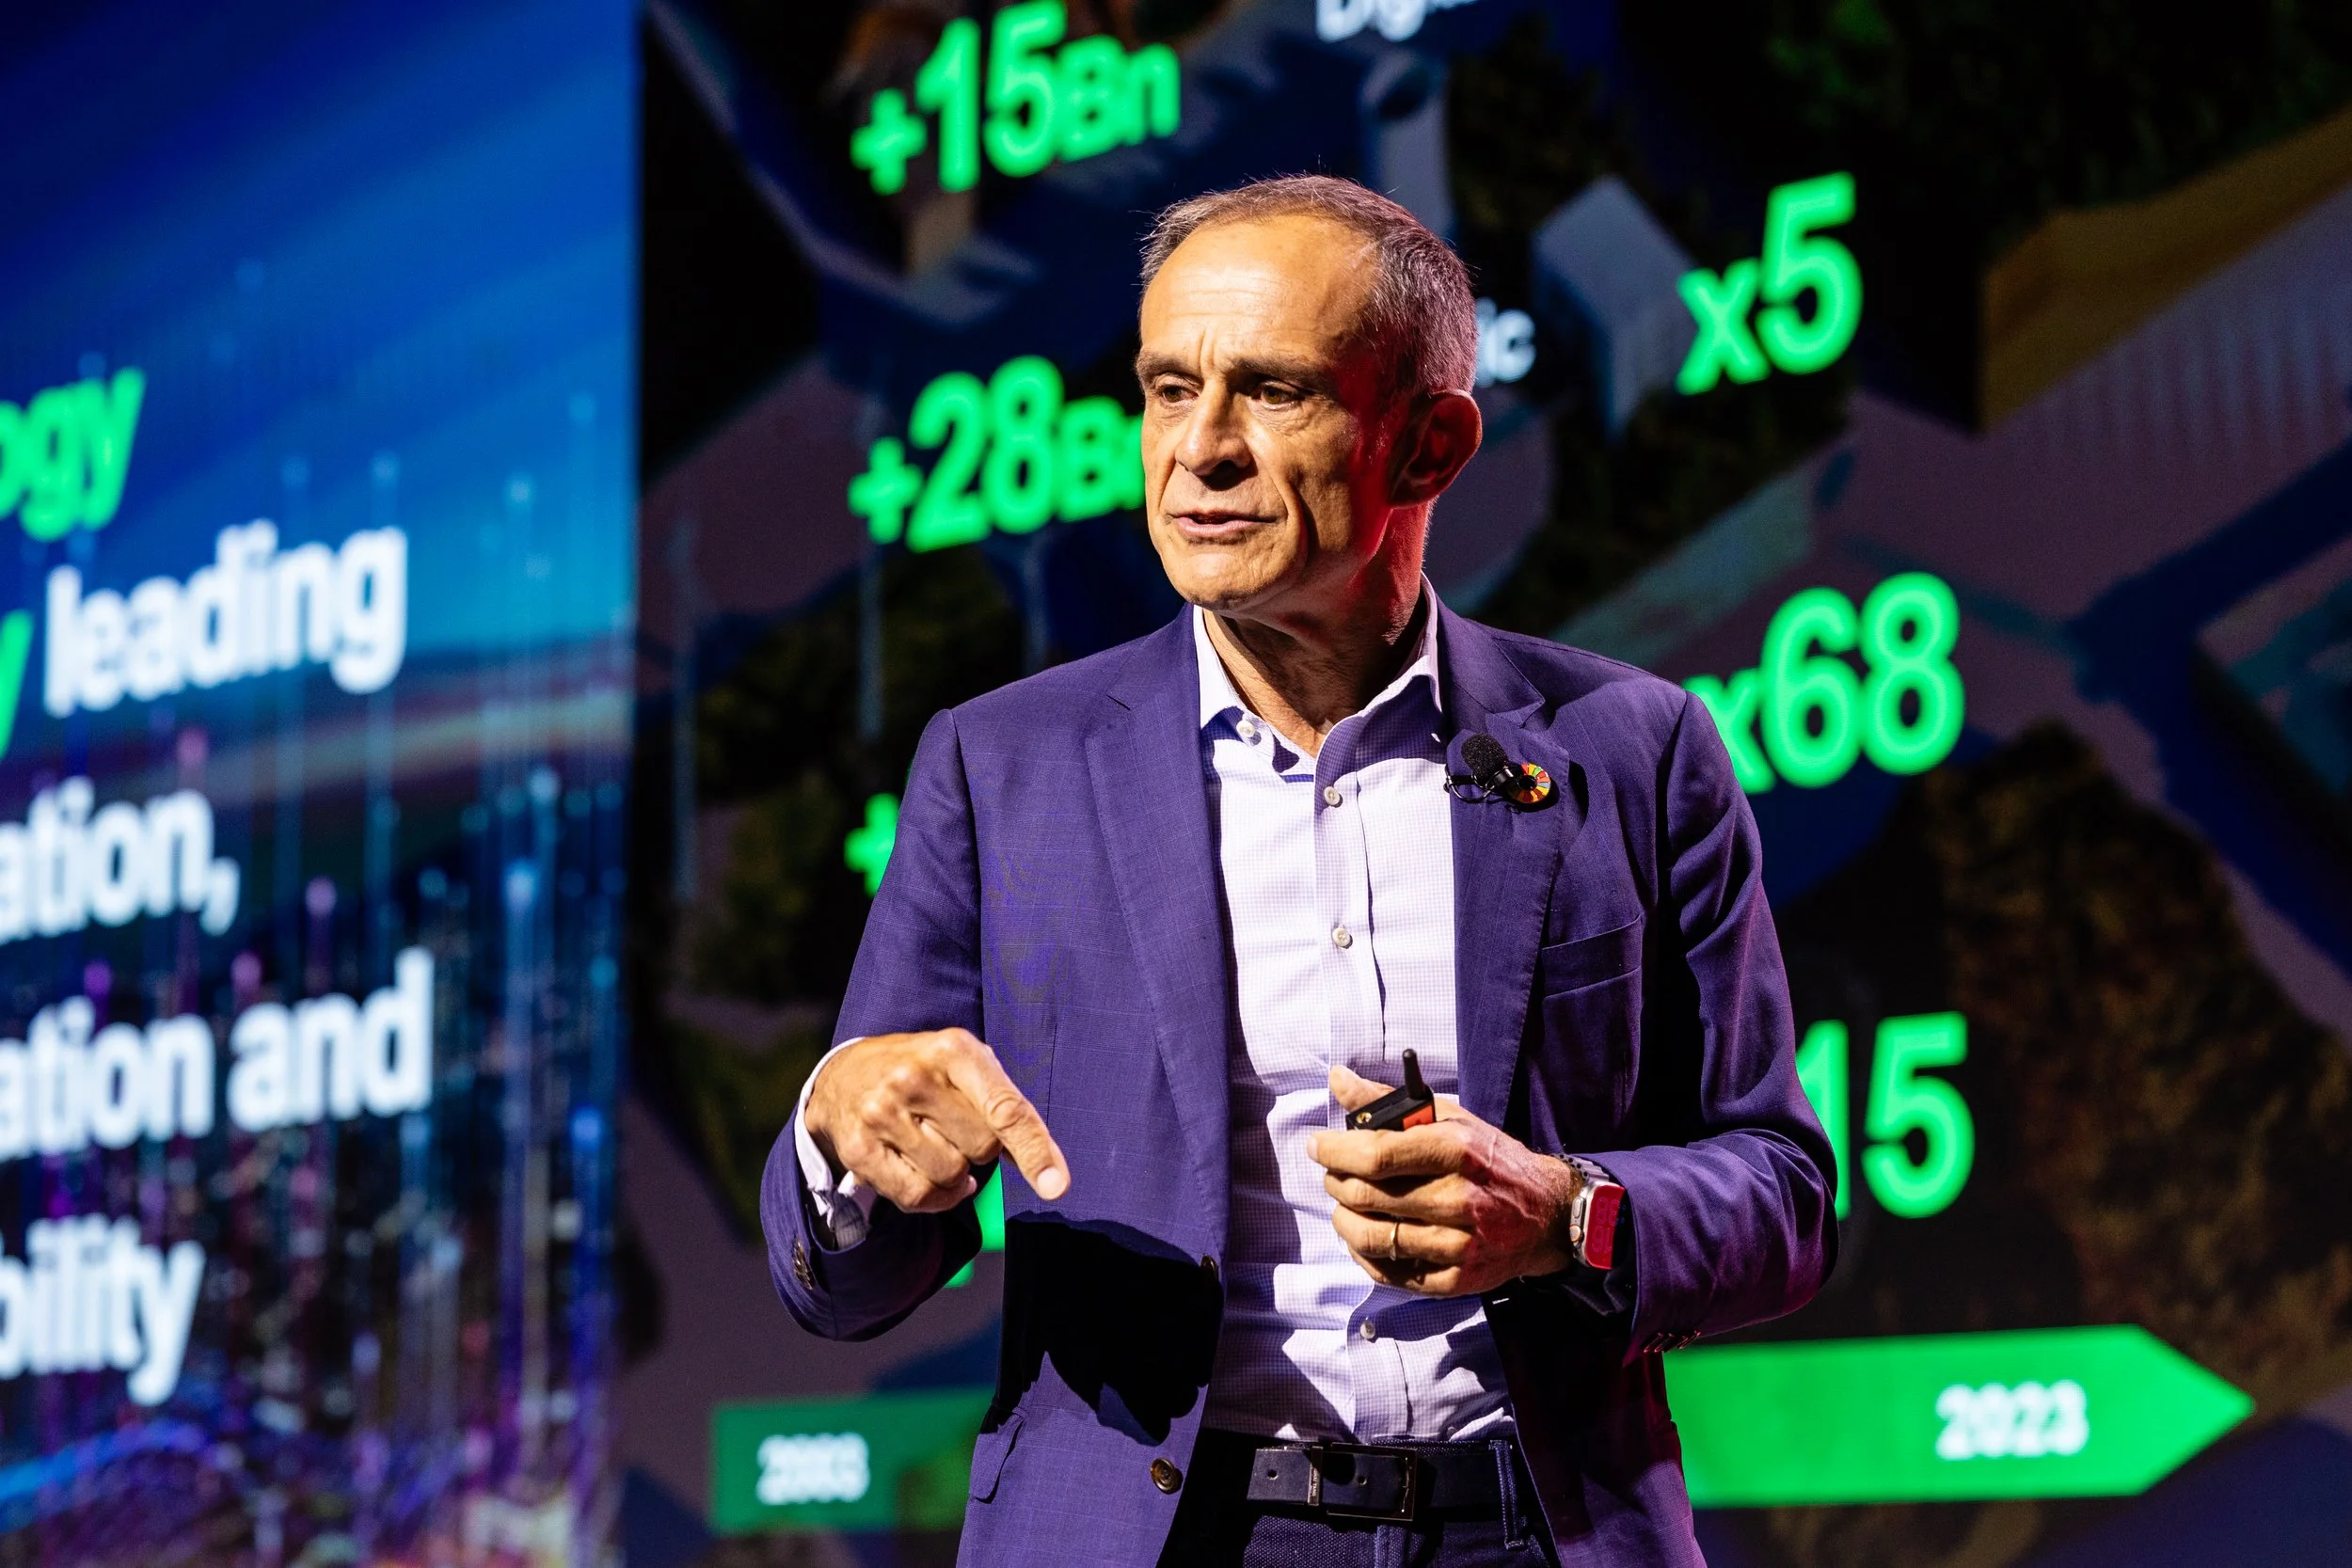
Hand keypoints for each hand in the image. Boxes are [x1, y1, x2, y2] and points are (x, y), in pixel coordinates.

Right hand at [805, 1029, 1070, 1213]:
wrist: (844, 1075)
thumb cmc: (924, 1073)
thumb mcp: (965, 1066)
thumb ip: (1005, 1105)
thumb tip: (1048, 1172)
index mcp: (952, 1050)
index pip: (1005, 1108)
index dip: (1035, 1149)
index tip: (1057, 1186)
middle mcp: (913, 1078)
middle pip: (982, 1149)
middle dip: (981, 1148)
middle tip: (955, 1126)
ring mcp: (881, 1113)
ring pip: (950, 1177)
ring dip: (955, 1175)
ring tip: (936, 1145)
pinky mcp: (859, 1149)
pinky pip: (917, 1196)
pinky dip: (934, 1198)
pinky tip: (927, 1173)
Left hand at [1307, 1064, 1580, 1296]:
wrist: (1547, 1214)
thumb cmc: (1491, 1160)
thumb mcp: (1450, 1119)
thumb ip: (1389, 1102)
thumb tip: (1337, 1078)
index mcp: (1456, 1151)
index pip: (1376, 1154)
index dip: (1335, 1151)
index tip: (1317, 1145)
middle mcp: (1458, 1199)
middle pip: (1365, 1196)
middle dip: (1335, 1182)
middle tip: (1333, 1174)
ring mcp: (1458, 1245)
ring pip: (1371, 1238)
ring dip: (1343, 1220)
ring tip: (1345, 1206)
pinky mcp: (1456, 1280)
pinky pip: (1389, 1273)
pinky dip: (1365, 1255)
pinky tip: (1367, 1237)